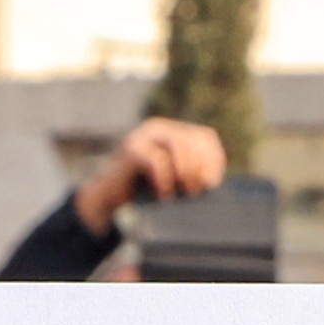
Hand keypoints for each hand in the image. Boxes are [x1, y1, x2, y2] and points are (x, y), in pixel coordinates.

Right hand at [74, 117, 229, 234]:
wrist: (108, 196)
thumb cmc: (143, 190)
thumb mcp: (173, 179)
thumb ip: (191, 174)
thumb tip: (213, 183)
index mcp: (173, 132)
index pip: (205, 137)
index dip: (215, 159)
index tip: (213, 184)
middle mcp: (159, 128)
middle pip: (193, 139)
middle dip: (200, 167)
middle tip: (197, 191)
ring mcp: (143, 136)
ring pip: (177, 144)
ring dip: (187, 170)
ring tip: (186, 191)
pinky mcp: (131, 149)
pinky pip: (157, 159)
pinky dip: (165, 179)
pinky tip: (165, 194)